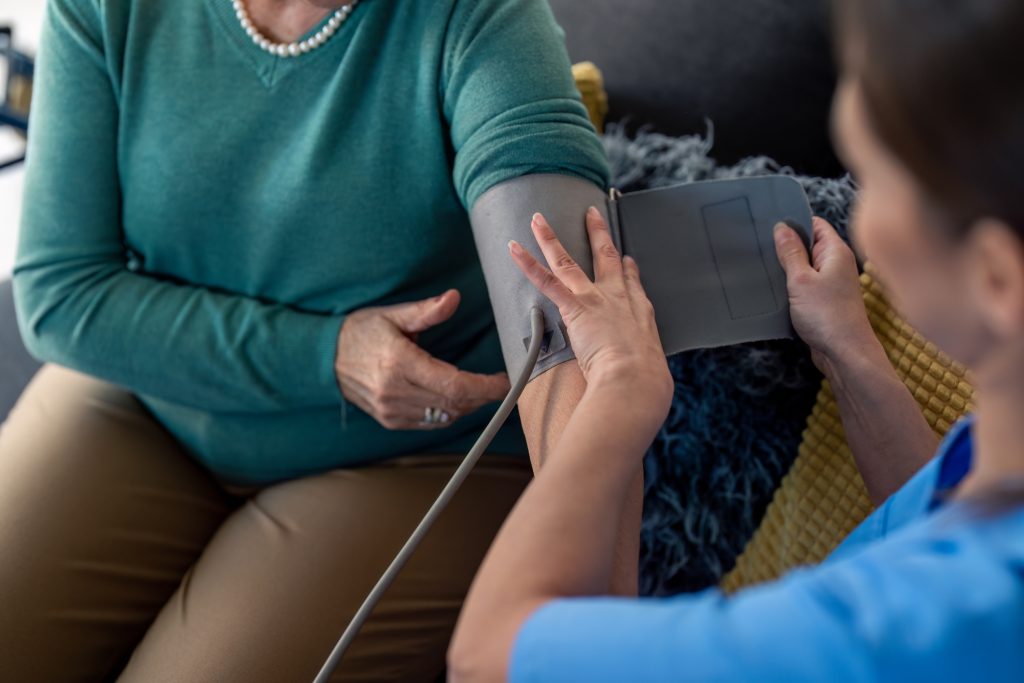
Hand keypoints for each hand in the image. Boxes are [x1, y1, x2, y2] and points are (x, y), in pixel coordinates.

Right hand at [335, 290, 510, 429]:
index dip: (486, 387)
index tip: (507, 382)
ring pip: (444, 417)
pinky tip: (455, 398)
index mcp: (399, 364)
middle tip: (499, 383)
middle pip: (454, 404)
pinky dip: (448, 412)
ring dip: (467, 405)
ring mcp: (391, 410)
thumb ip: (426, 311)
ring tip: (479, 388)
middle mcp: (395, 392)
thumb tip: (454, 298)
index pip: (455, 385)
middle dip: (482, 396)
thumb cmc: (360, 331)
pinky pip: (430, 422)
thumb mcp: (393, 315)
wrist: (323, 358)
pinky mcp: (390, 420)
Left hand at [508, 207, 672, 409]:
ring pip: (568, 262)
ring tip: (537, 220)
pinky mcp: (576, 307)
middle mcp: (619, 298)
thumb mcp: (652, 373)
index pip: (632, 283)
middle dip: (598, 233)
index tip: (626, 259)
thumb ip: (645, 370)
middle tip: (591, 214)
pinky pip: (546, 280)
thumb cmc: (645, 385)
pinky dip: (527, 263)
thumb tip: (648, 388)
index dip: (627, 269)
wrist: (636, 381)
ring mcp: (596, 299)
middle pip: (607, 257)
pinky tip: (514, 248)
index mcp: (640, 314)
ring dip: (550, 238)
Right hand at [774, 217, 876, 374]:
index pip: (815, 224)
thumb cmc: (827, 315)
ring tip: (762, 266)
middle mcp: (836, 265)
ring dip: (786, 268)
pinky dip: (790, 285)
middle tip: (759, 245)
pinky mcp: (823, 301)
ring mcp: (830, 284)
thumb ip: (791, 252)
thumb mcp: (801, 280)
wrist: (844, 353)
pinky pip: (804, 285)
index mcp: (835, 252)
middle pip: (808, 245)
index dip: (794, 221)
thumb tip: (782, 228)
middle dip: (786, 246)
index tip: (770, 223)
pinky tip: (773, 289)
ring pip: (804, 267)